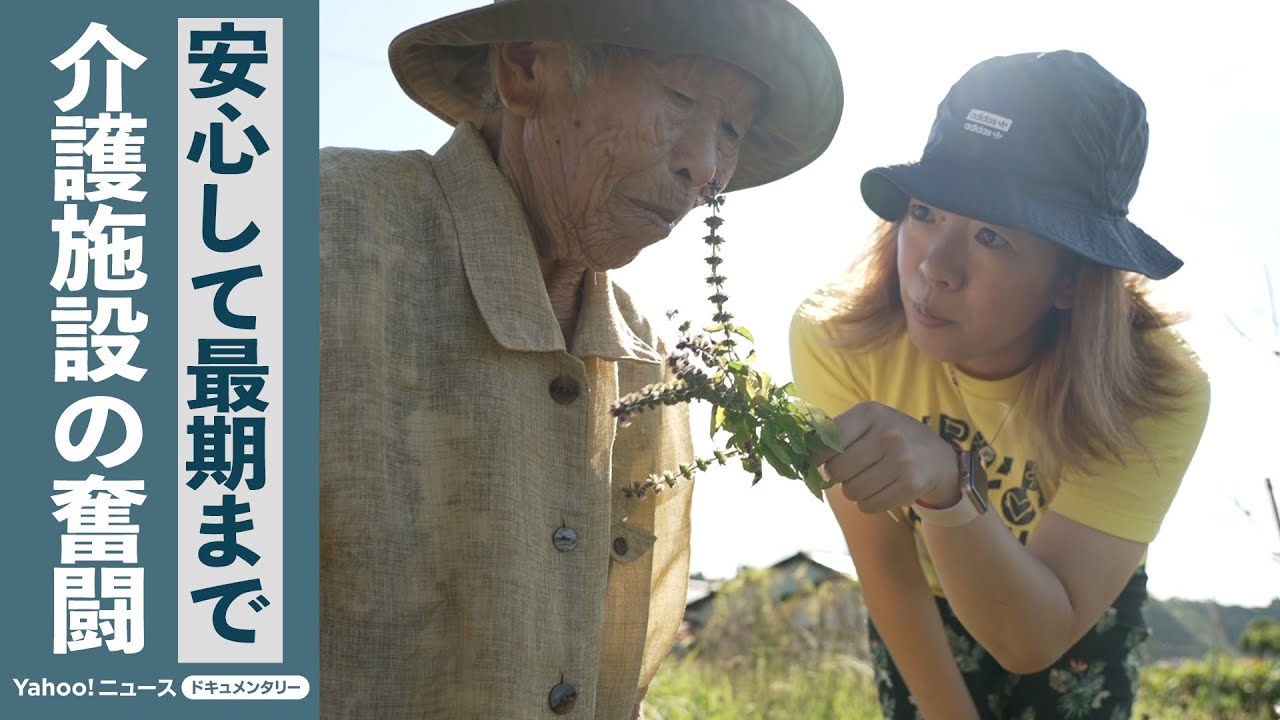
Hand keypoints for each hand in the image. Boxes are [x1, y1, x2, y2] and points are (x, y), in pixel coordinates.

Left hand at [815, 401, 958, 512]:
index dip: (815, 456)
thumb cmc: (889, 438)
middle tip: (851, 470)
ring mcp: (901, 460)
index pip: (826, 440)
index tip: (818, 460)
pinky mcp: (910, 486)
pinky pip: (867, 506)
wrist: (937, 458)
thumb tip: (797, 453)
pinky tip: (881, 489)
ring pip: (850, 492)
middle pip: (835, 470)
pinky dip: (868, 503)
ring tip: (868, 478)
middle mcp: (888, 434)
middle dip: (837, 475)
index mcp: (871, 412)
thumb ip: (834, 433)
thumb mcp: (867, 422)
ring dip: (852, 490)